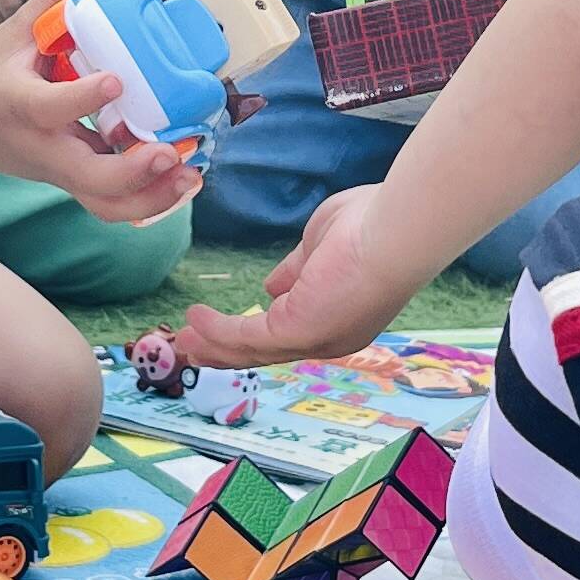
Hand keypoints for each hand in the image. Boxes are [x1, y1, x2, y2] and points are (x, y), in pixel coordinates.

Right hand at [0, 0, 204, 224]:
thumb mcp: (10, 34)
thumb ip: (54, 1)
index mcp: (20, 105)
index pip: (51, 108)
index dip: (84, 97)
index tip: (116, 80)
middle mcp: (42, 147)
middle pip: (88, 178)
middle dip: (134, 172)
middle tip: (172, 152)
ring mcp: (58, 171)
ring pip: (104, 203)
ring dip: (151, 197)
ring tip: (190, 176)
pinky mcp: (71, 181)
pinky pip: (110, 201)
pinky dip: (148, 197)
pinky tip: (181, 179)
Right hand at [177, 185, 428, 368]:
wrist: (396, 229)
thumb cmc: (371, 226)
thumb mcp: (321, 249)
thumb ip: (298, 271)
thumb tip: (273, 286)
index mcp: (339, 317)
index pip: (291, 332)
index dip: (255, 332)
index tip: (226, 328)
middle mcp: (328, 337)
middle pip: (267, 352)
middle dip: (227, 350)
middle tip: (195, 349)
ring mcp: (314, 338)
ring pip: (252, 350)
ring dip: (214, 346)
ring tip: (184, 341)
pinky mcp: (298, 331)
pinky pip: (247, 335)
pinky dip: (217, 330)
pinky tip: (194, 319)